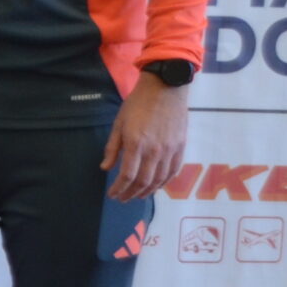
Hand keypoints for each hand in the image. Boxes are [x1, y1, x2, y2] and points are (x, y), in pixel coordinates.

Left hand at [103, 74, 188, 202]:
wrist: (166, 88)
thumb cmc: (138, 104)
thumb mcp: (118, 123)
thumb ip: (112, 148)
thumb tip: (105, 168)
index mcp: (136, 144)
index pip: (127, 175)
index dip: (118, 188)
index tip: (112, 194)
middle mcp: (155, 151)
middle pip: (143, 182)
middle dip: (131, 193)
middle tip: (122, 198)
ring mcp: (170, 150)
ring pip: (160, 180)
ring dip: (147, 191)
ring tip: (137, 196)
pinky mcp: (181, 147)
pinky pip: (173, 171)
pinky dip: (164, 182)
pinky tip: (156, 186)